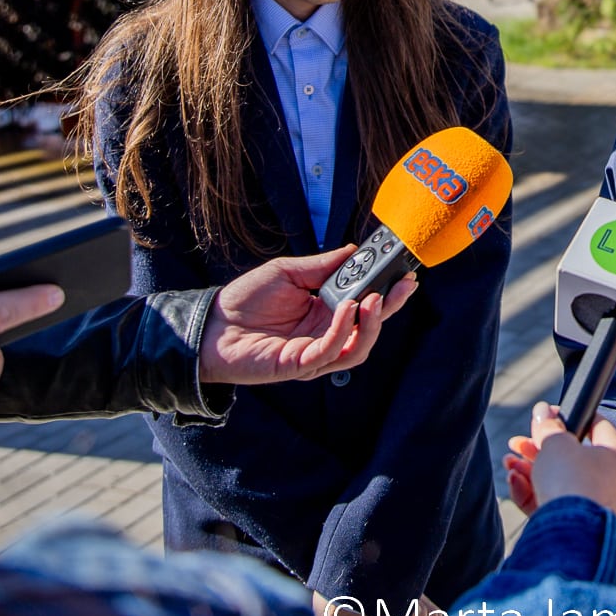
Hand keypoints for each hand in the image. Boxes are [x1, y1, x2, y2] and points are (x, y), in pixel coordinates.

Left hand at [200, 245, 417, 385]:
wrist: (211, 324)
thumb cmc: (244, 300)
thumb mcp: (287, 272)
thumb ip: (321, 265)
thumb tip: (353, 250)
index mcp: (325, 313)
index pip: (364, 305)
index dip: (386, 292)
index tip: (404, 273)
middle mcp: (324, 335)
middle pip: (368, 328)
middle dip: (390, 308)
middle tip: (403, 286)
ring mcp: (313, 353)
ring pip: (356, 348)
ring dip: (370, 325)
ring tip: (373, 299)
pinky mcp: (298, 365)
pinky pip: (329, 352)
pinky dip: (342, 331)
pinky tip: (346, 309)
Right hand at [502, 401, 615, 520]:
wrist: (570, 534)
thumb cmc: (573, 482)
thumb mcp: (556, 442)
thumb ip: (549, 426)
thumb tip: (543, 412)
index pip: (598, 428)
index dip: (570, 418)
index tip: (548, 414)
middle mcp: (615, 485)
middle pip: (573, 459)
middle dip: (540, 449)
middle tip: (519, 442)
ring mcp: (597, 509)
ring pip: (561, 483)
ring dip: (531, 470)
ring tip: (509, 463)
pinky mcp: (578, 529)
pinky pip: (555, 505)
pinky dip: (533, 493)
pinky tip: (514, 482)